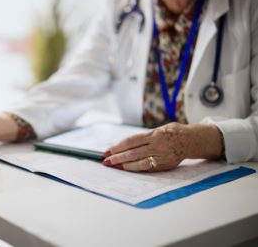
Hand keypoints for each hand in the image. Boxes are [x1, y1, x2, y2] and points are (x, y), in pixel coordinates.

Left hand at [102, 123, 223, 171]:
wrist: (192, 140)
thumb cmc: (172, 132)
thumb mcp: (158, 129)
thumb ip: (143, 137)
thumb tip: (124, 145)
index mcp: (154, 134)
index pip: (131, 141)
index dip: (117, 146)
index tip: (107, 150)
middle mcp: (157, 146)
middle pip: (132, 153)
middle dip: (117, 157)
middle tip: (106, 161)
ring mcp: (162, 157)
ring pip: (139, 163)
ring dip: (124, 165)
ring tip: (114, 165)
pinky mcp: (165, 165)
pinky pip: (148, 168)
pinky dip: (136, 169)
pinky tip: (127, 169)